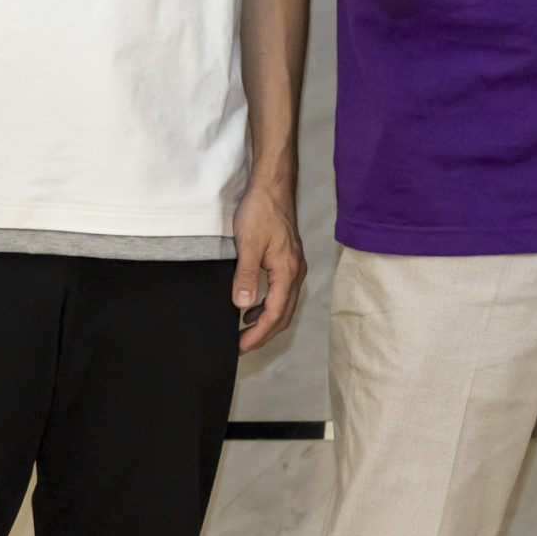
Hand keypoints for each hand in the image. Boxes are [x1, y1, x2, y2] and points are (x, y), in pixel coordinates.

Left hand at [232, 178, 304, 351]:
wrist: (272, 188)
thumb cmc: (261, 211)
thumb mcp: (248, 245)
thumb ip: (246, 276)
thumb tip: (243, 306)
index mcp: (288, 271)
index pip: (275, 314)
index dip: (258, 335)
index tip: (240, 347)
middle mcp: (296, 272)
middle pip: (284, 315)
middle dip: (263, 335)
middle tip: (240, 347)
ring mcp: (294, 267)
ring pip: (285, 305)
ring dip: (267, 322)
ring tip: (244, 332)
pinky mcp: (289, 262)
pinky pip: (282, 293)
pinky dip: (269, 307)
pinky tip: (251, 309)